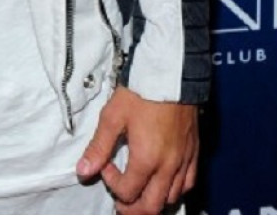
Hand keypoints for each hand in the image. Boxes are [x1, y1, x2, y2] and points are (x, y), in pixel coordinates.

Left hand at [76, 87, 198, 214]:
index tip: (105, 164)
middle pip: (152, 206)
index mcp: (147, 160)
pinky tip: (164, 181)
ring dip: (153, 200)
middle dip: (132, 208)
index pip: (128, 192)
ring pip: (172, 198)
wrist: (170, 73)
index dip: (111, 183)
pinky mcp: (194, 152)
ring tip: (140, 191)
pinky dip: (174, 189)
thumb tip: (82, 171)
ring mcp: (184, 161)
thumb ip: (98, 147)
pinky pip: (188, 183)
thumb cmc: (141, 92)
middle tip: (120, 199)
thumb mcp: (113, 116)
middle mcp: (168, 167)